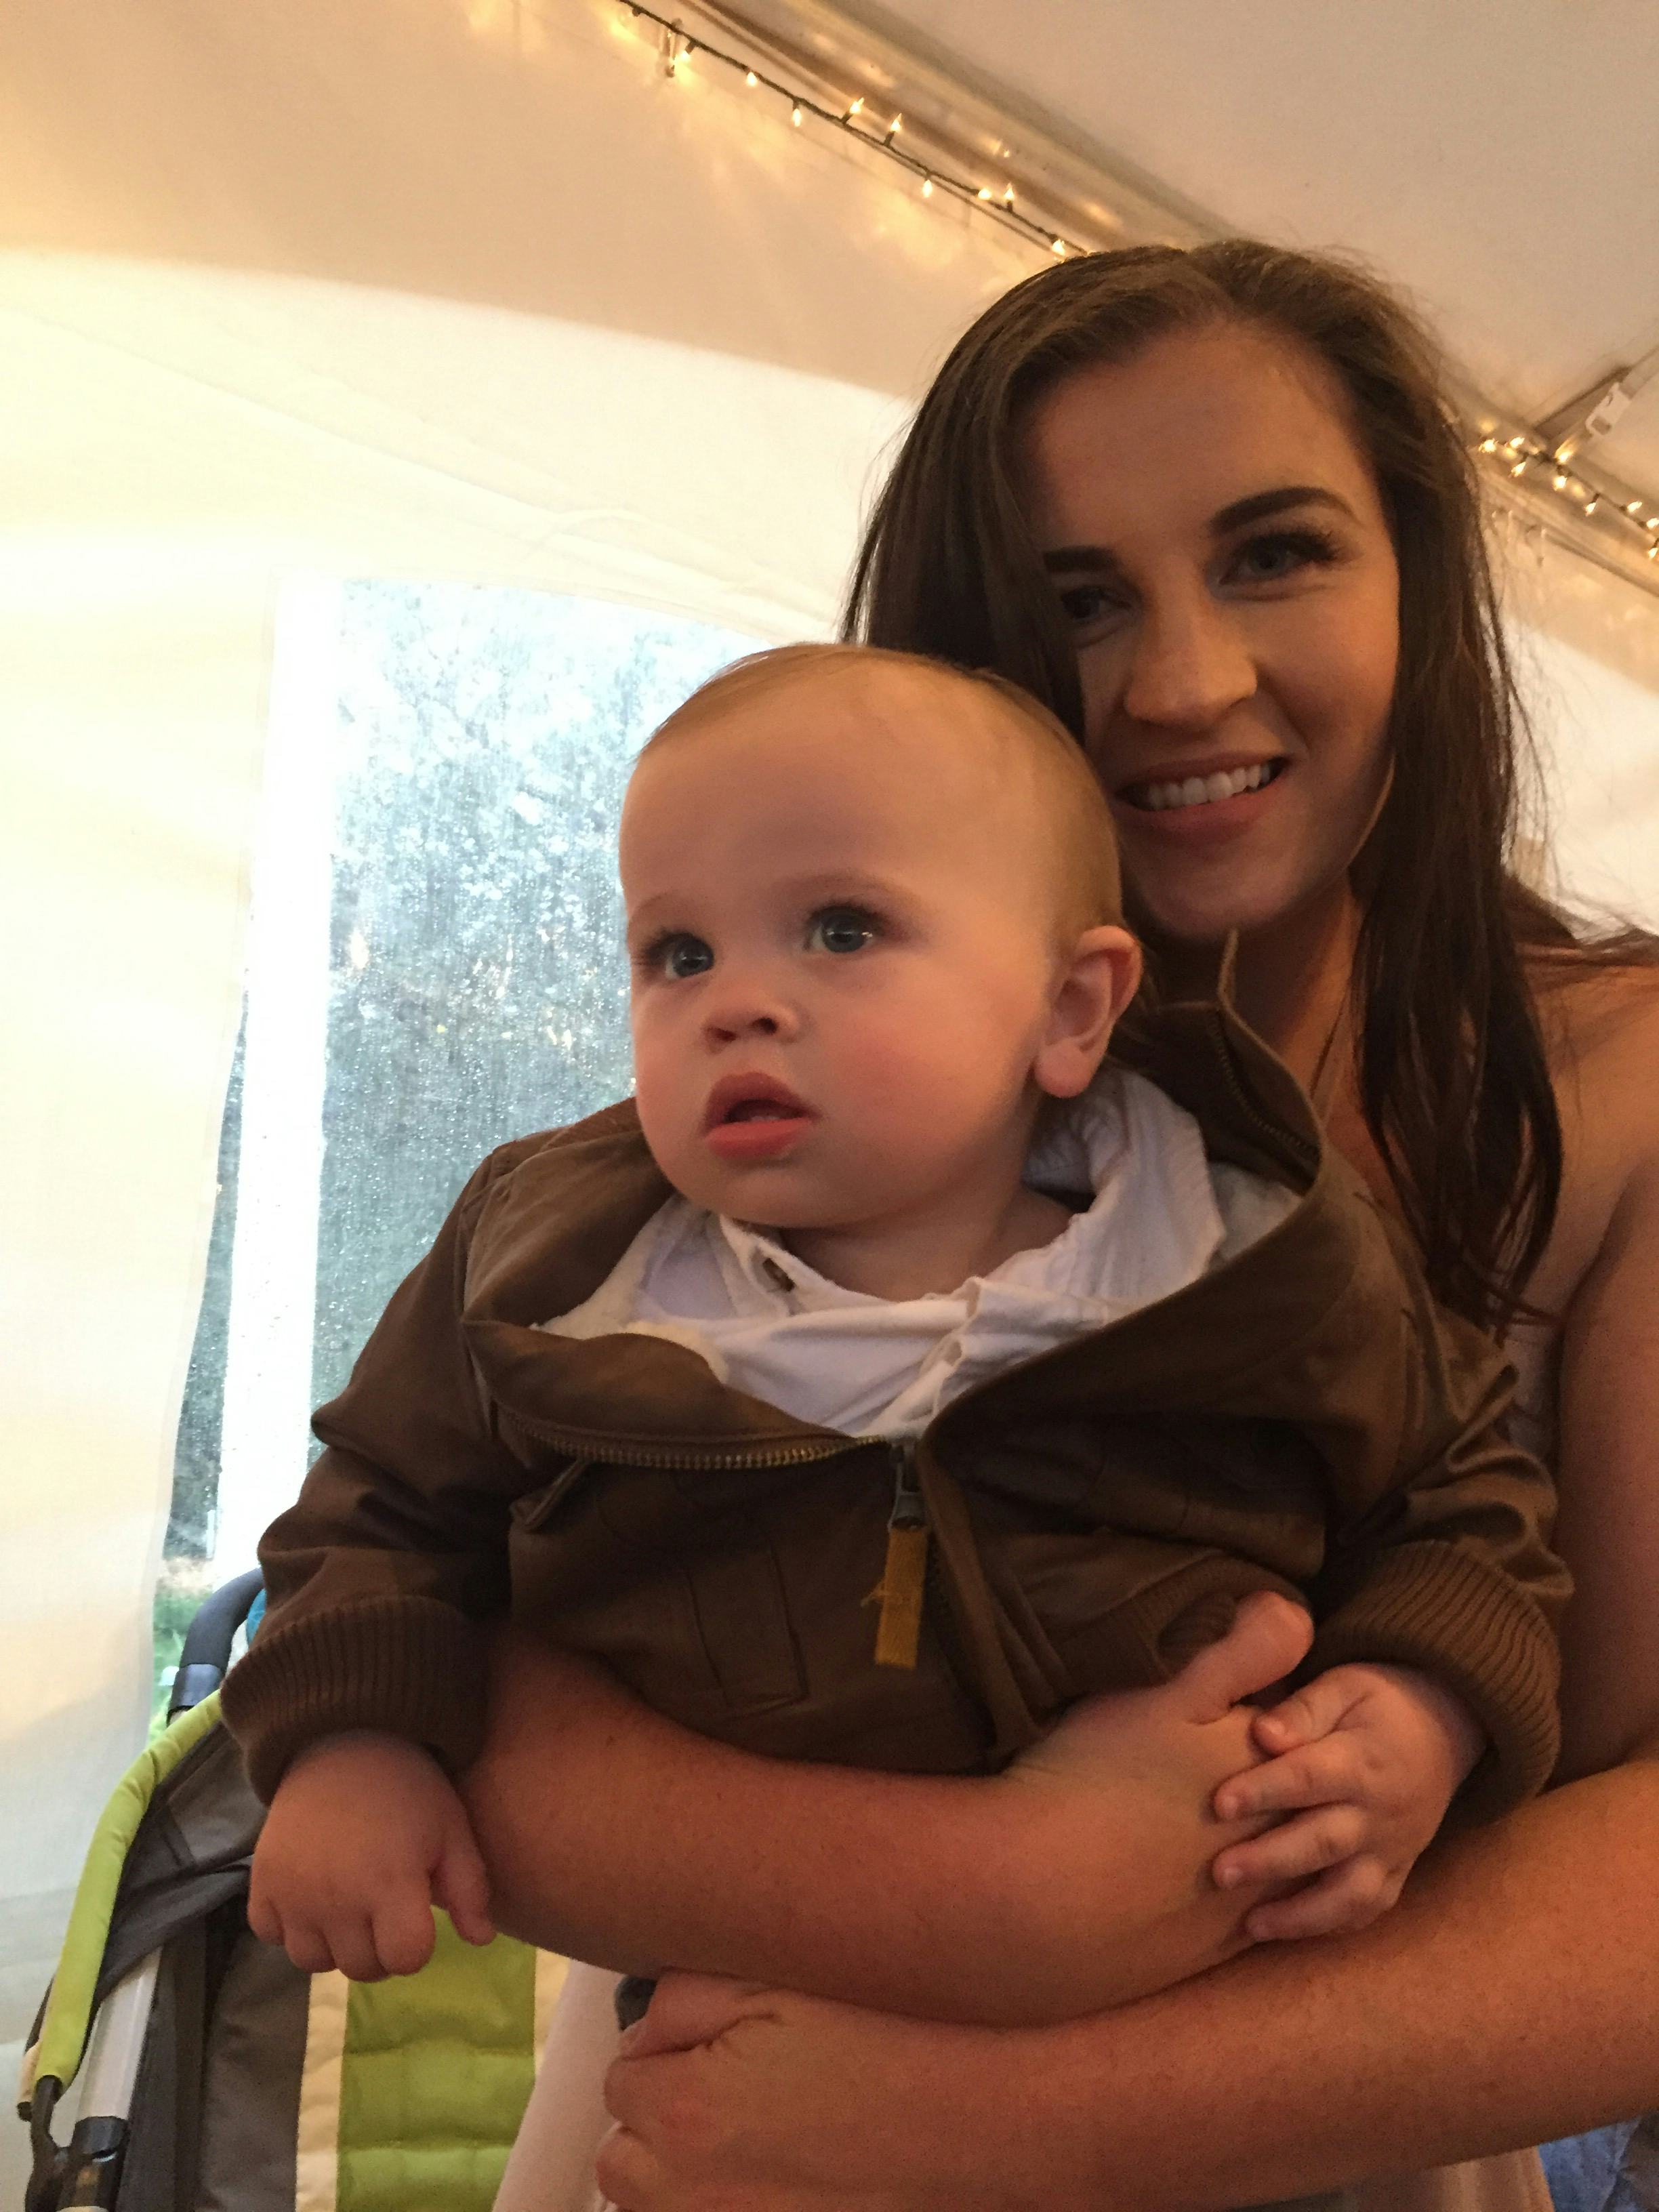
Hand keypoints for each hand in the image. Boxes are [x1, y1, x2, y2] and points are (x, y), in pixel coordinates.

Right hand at [248, 1730, 495, 1977]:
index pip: (405, 1959)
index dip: (416, 1945)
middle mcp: (336, 1899)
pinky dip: (289, 1926)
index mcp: (390, 1885)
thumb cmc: (407, 1788)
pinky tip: (310, 1896)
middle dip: (379, 1948)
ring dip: (335, 1945)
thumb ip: (470, 1889)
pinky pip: (270, 1936)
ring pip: (313, 1962)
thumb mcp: (452, 1830)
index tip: (414, 1916)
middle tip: (383, 1909)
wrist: (344, 1741)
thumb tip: (481, 1940)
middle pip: (360, 1968)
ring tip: (347, 1906)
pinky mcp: (261, 1884)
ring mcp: (293, 1895)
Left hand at [598, 1972, 1087, 2211]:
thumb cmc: (887, 2042)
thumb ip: (685, 1998)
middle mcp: (693, 2197)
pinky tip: (776, 2178)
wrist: (981, 2122)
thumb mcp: (778, 1986)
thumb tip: (647, 2033)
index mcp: (687, 2112)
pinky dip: (728, 2203)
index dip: (666, 2053)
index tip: (713, 2043)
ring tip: (753, 2140)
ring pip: (656, 2208)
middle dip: (659, 2124)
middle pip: (623, 2162)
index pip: (622, 2080)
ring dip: (683, 2177)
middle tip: (724, 2093)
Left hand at [1210, 1663, 1485, 1938]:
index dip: (1265, 1791)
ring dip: (1300, 1914)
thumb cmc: (1377, 1702)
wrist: (1446, 1729)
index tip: (1219, 1803)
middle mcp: (1380, 1813)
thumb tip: (1263, 1733)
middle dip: (1271, 1860)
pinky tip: (1285, 1932)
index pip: (1309, 1778)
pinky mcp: (1396, 1874)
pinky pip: (1367, 1910)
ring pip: (1350, 1893)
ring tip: (1250, 1924)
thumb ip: (1303, 1709)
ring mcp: (1392, 1850)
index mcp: (1362, 1759)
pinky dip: (1330, 1927)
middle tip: (1220, 1873)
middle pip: (1324, 1842)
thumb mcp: (1344, 1686)